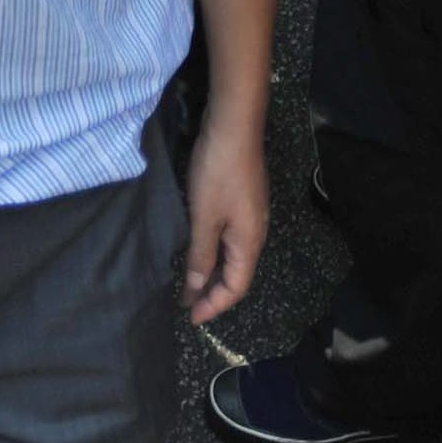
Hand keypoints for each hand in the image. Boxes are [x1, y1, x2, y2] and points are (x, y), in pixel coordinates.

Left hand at [180, 106, 264, 321]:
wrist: (234, 125)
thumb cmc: (217, 173)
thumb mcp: (203, 217)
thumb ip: (200, 255)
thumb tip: (196, 289)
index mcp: (249, 242)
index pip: (236, 288)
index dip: (214, 305)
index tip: (190, 317)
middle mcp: (256, 233)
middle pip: (237, 275)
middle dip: (213, 292)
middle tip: (185, 303)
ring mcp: (251, 215)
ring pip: (233, 256)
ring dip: (212, 272)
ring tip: (188, 281)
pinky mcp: (243, 200)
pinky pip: (230, 239)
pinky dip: (214, 251)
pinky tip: (198, 248)